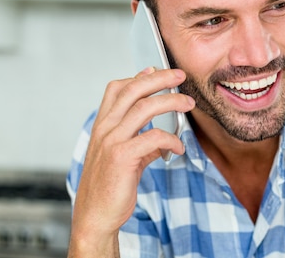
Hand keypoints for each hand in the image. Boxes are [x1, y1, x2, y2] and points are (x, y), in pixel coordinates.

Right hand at [68, 67, 194, 256]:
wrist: (95, 216)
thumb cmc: (109, 186)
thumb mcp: (123, 157)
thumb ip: (141, 140)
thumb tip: (164, 133)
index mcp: (102, 125)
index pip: (117, 89)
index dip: (138, 76)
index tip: (156, 69)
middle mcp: (105, 129)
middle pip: (133, 90)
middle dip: (159, 78)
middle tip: (180, 76)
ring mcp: (111, 141)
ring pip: (145, 108)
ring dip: (171, 101)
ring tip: (189, 104)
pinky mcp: (122, 157)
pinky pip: (153, 137)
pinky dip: (171, 139)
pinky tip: (179, 146)